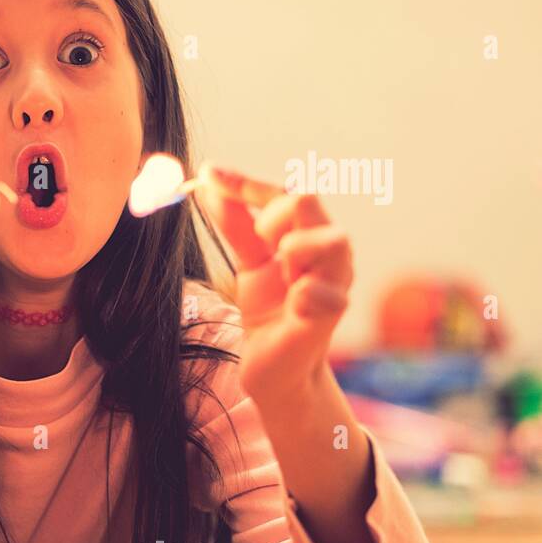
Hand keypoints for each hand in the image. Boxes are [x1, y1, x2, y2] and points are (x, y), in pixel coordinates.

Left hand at [198, 169, 352, 402]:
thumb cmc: (271, 310)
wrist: (274, 368)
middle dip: (274, 212)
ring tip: (281, 264)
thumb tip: (208, 183)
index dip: (245, 182)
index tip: (208, 174)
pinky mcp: (327, 319)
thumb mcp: (250, 261)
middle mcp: (329, 253)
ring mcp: (334, 284)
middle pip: (309, 203)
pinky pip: (325, 295)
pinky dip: (306, 294)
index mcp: (309, 234)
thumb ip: (236, 224)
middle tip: (257, 238)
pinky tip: (294, 302)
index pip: (285, 193)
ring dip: (297, 244)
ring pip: (334, 240)